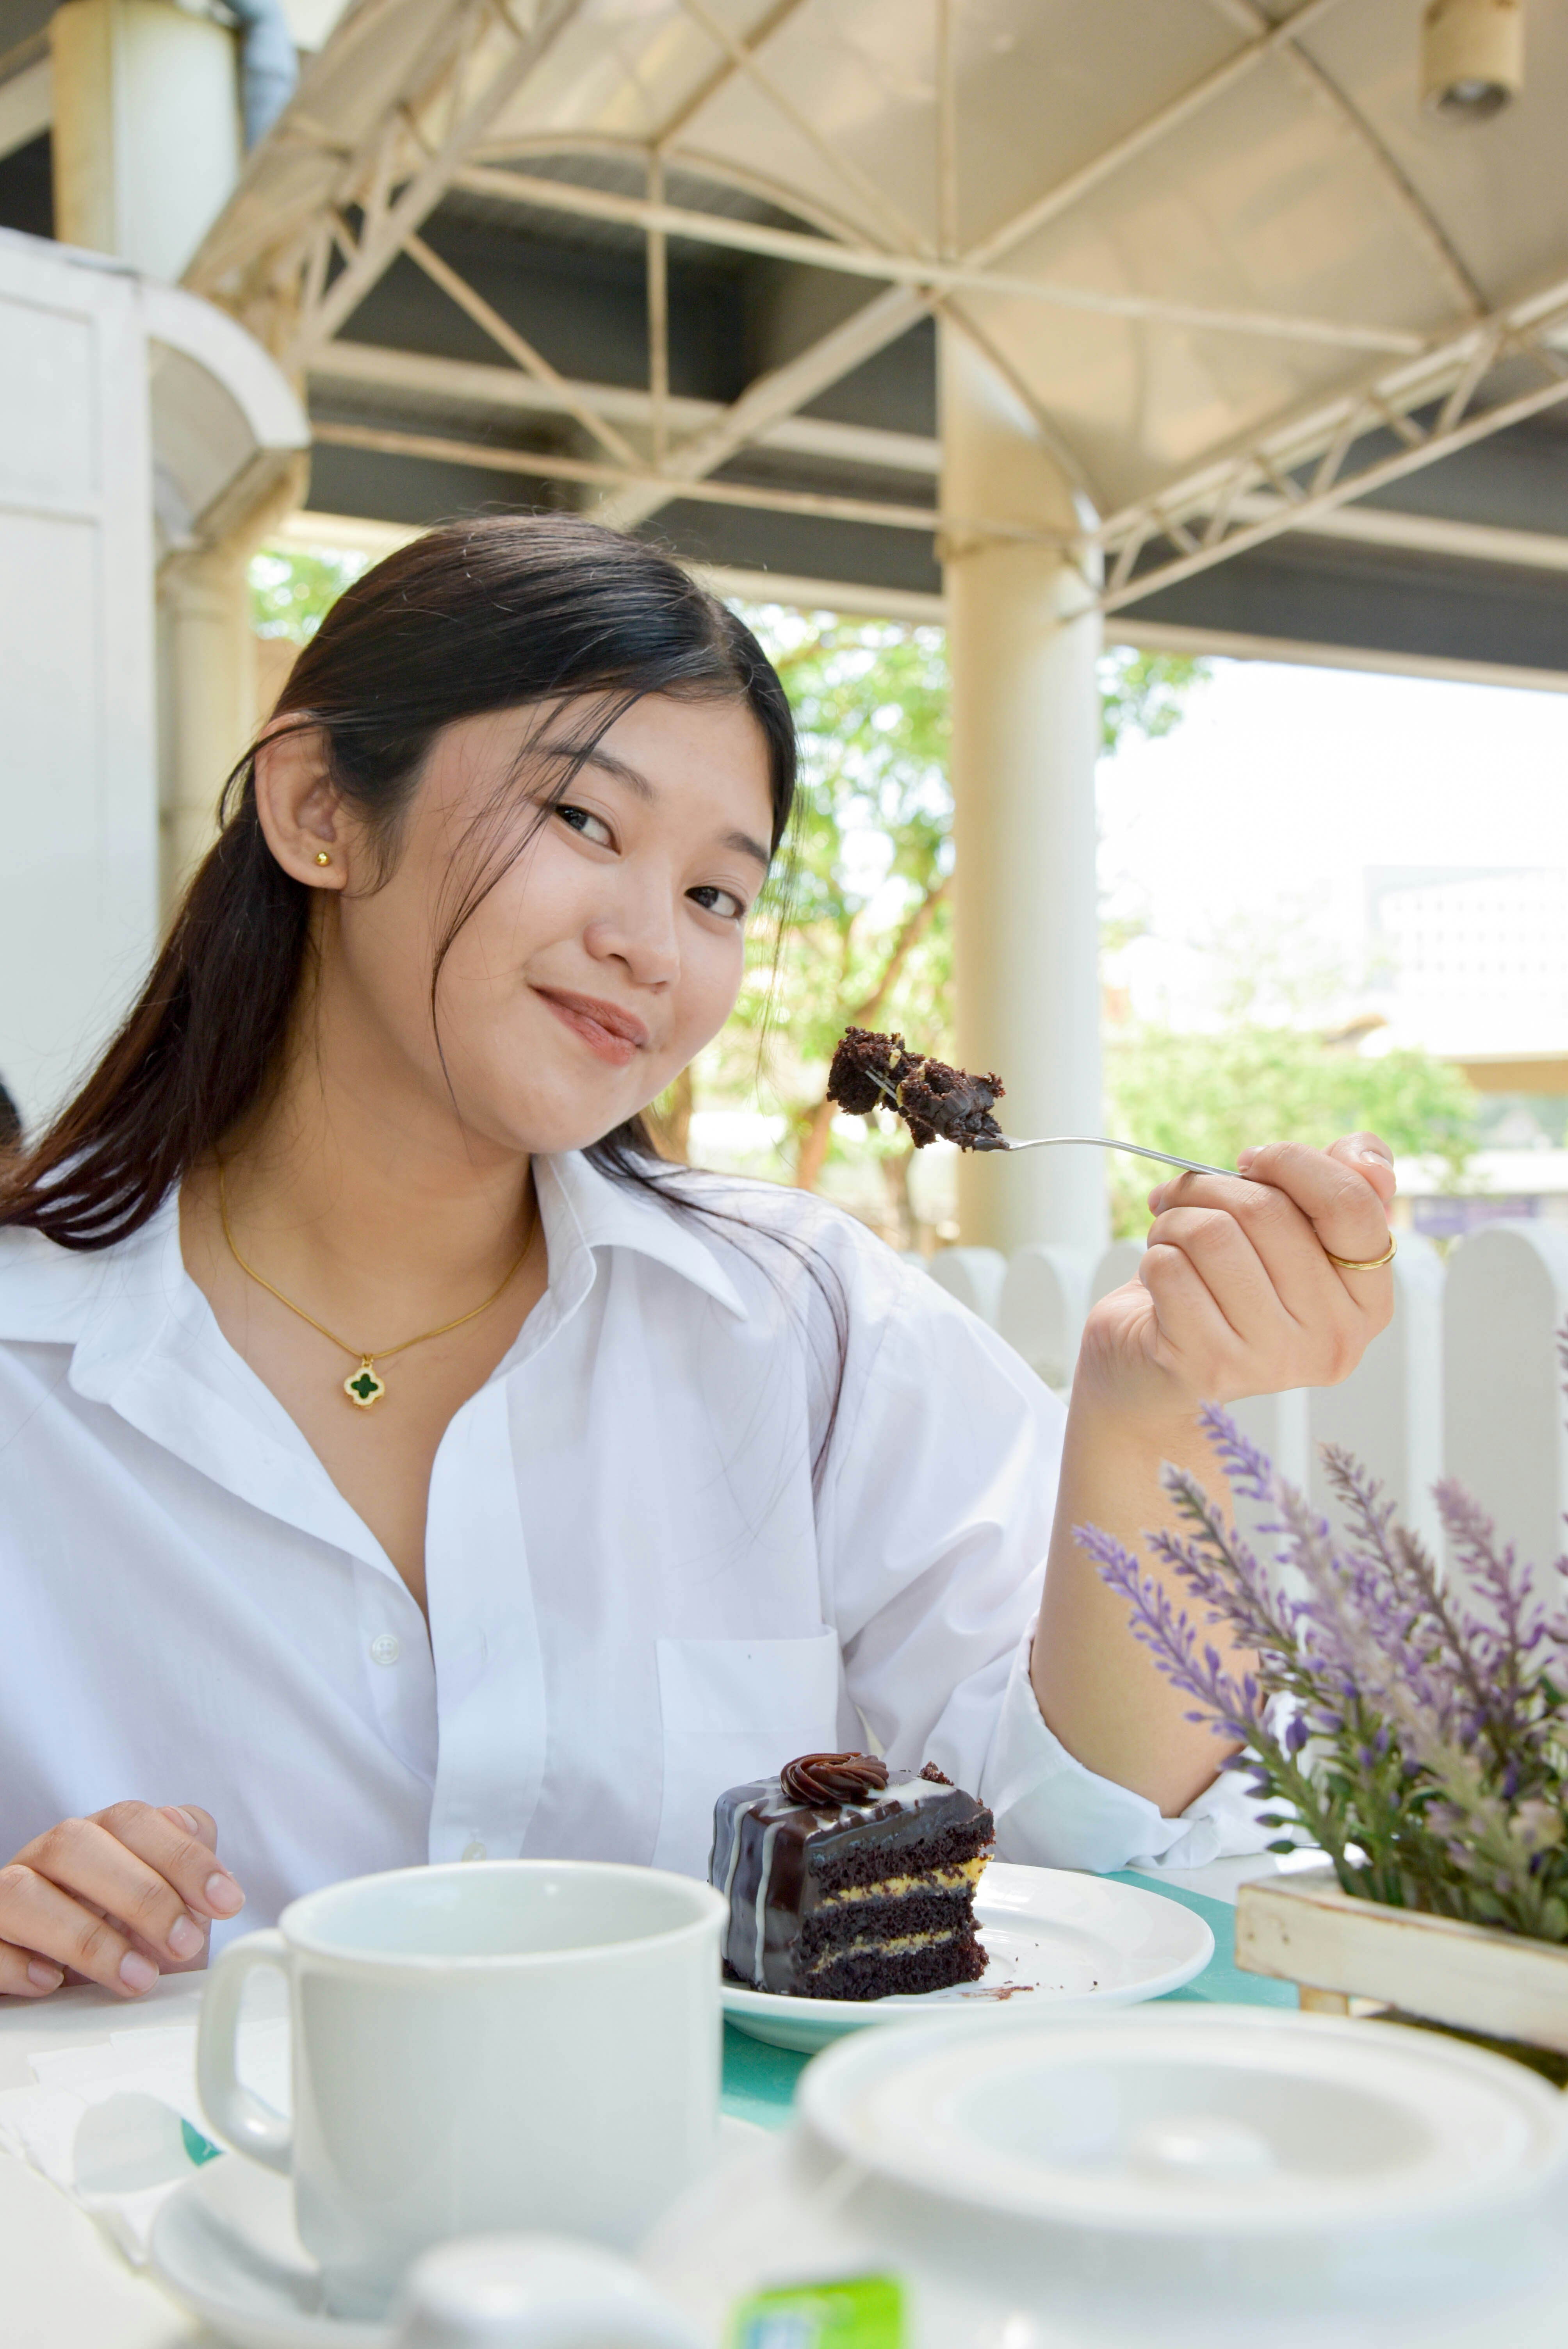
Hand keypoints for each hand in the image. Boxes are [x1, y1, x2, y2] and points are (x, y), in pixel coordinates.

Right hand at [0, 1803, 244, 1998]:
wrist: (76, 1991)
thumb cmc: (127, 1938)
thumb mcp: (169, 1902)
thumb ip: (183, 1858)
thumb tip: (190, 1827)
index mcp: (95, 1837)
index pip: (132, 1820)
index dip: (182, 1856)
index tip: (227, 1902)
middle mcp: (44, 1859)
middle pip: (74, 1844)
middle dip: (140, 1894)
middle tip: (185, 1943)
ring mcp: (5, 1899)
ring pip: (21, 1892)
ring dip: (87, 1937)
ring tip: (138, 1977)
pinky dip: (16, 1964)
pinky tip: (54, 1983)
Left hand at [1076, 1132, 1396, 1430]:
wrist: (1157, 1372)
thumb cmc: (1230, 1287)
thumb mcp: (1294, 1231)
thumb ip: (1343, 1183)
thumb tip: (1370, 1161)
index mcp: (1369, 1301)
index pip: (1351, 1205)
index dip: (1293, 1162)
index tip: (1251, 1162)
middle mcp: (1334, 1338)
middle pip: (1266, 1210)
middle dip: (1209, 1187)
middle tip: (1185, 1197)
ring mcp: (1273, 1359)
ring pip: (1212, 1234)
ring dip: (1175, 1220)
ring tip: (1171, 1239)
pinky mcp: (1209, 1366)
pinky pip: (1171, 1268)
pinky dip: (1153, 1256)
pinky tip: (1160, 1277)